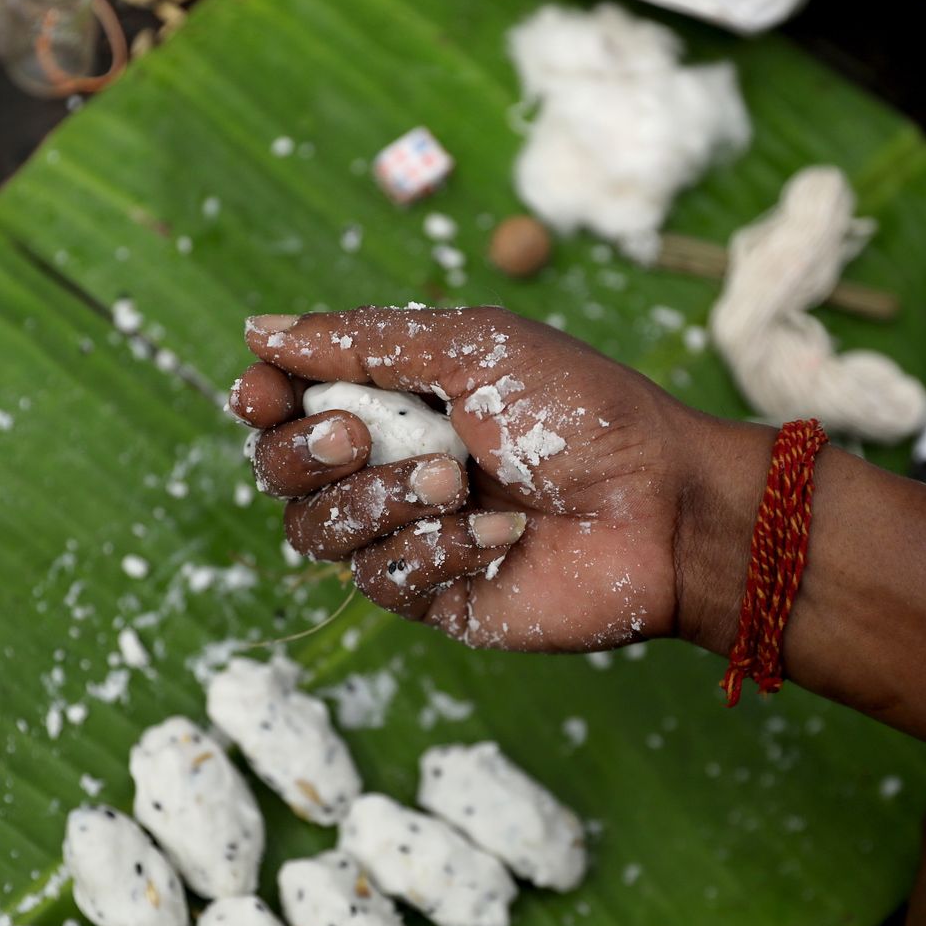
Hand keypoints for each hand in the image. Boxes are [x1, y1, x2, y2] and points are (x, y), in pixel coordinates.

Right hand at [229, 306, 757, 650]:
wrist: (664, 505)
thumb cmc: (583, 413)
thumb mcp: (475, 349)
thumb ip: (366, 342)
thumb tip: (260, 331)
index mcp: (398, 398)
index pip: (288, 403)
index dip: (262, 400)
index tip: (263, 393)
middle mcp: (391, 466)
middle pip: (282, 472)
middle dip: (306, 452)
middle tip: (363, 435)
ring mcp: (410, 534)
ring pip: (318, 532)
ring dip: (380, 500)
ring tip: (457, 481)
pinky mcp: (436, 594)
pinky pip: (383, 579)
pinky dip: (439, 548)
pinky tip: (505, 533)